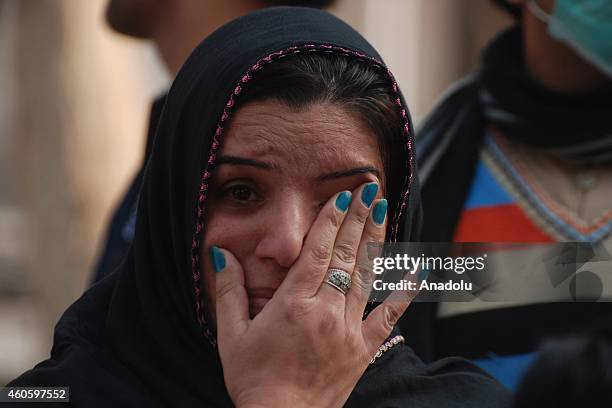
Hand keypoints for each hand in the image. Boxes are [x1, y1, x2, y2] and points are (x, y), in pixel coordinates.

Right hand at [213, 182, 410, 407]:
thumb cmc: (254, 379)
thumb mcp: (231, 335)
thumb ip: (228, 291)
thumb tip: (220, 254)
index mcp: (294, 303)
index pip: (317, 250)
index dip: (332, 220)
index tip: (345, 195)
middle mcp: (326, 310)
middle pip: (346, 254)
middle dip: (359, 218)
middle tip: (371, 189)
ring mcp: (348, 329)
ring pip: (367, 275)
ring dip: (376, 240)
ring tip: (386, 210)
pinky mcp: (363, 348)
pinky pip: (388, 316)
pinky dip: (403, 292)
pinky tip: (416, 271)